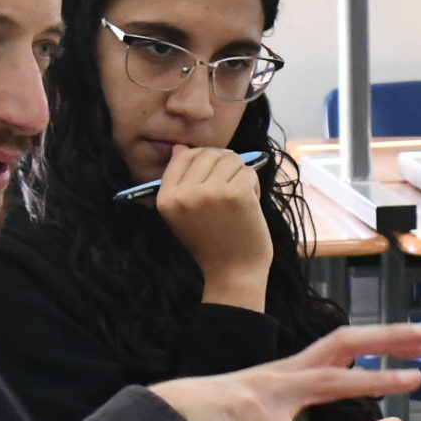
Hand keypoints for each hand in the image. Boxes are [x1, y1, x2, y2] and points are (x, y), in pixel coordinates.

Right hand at [150, 322, 420, 420]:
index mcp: (287, 379)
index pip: (341, 349)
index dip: (378, 341)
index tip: (417, 336)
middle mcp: (283, 379)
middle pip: (344, 346)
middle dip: (387, 338)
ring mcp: (268, 397)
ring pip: (330, 381)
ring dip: (371, 380)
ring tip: (411, 380)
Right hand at [154, 146, 273, 309]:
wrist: (233, 273)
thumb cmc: (212, 244)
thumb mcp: (183, 214)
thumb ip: (181, 182)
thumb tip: (180, 147)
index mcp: (165, 198)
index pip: (182, 156)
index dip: (203, 159)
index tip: (215, 174)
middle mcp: (184, 193)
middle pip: (208, 153)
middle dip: (225, 165)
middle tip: (232, 188)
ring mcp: (210, 192)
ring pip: (231, 159)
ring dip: (241, 175)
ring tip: (240, 198)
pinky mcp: (235, 194)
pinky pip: (248, 171)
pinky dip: (254, 185)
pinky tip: (250, 204)